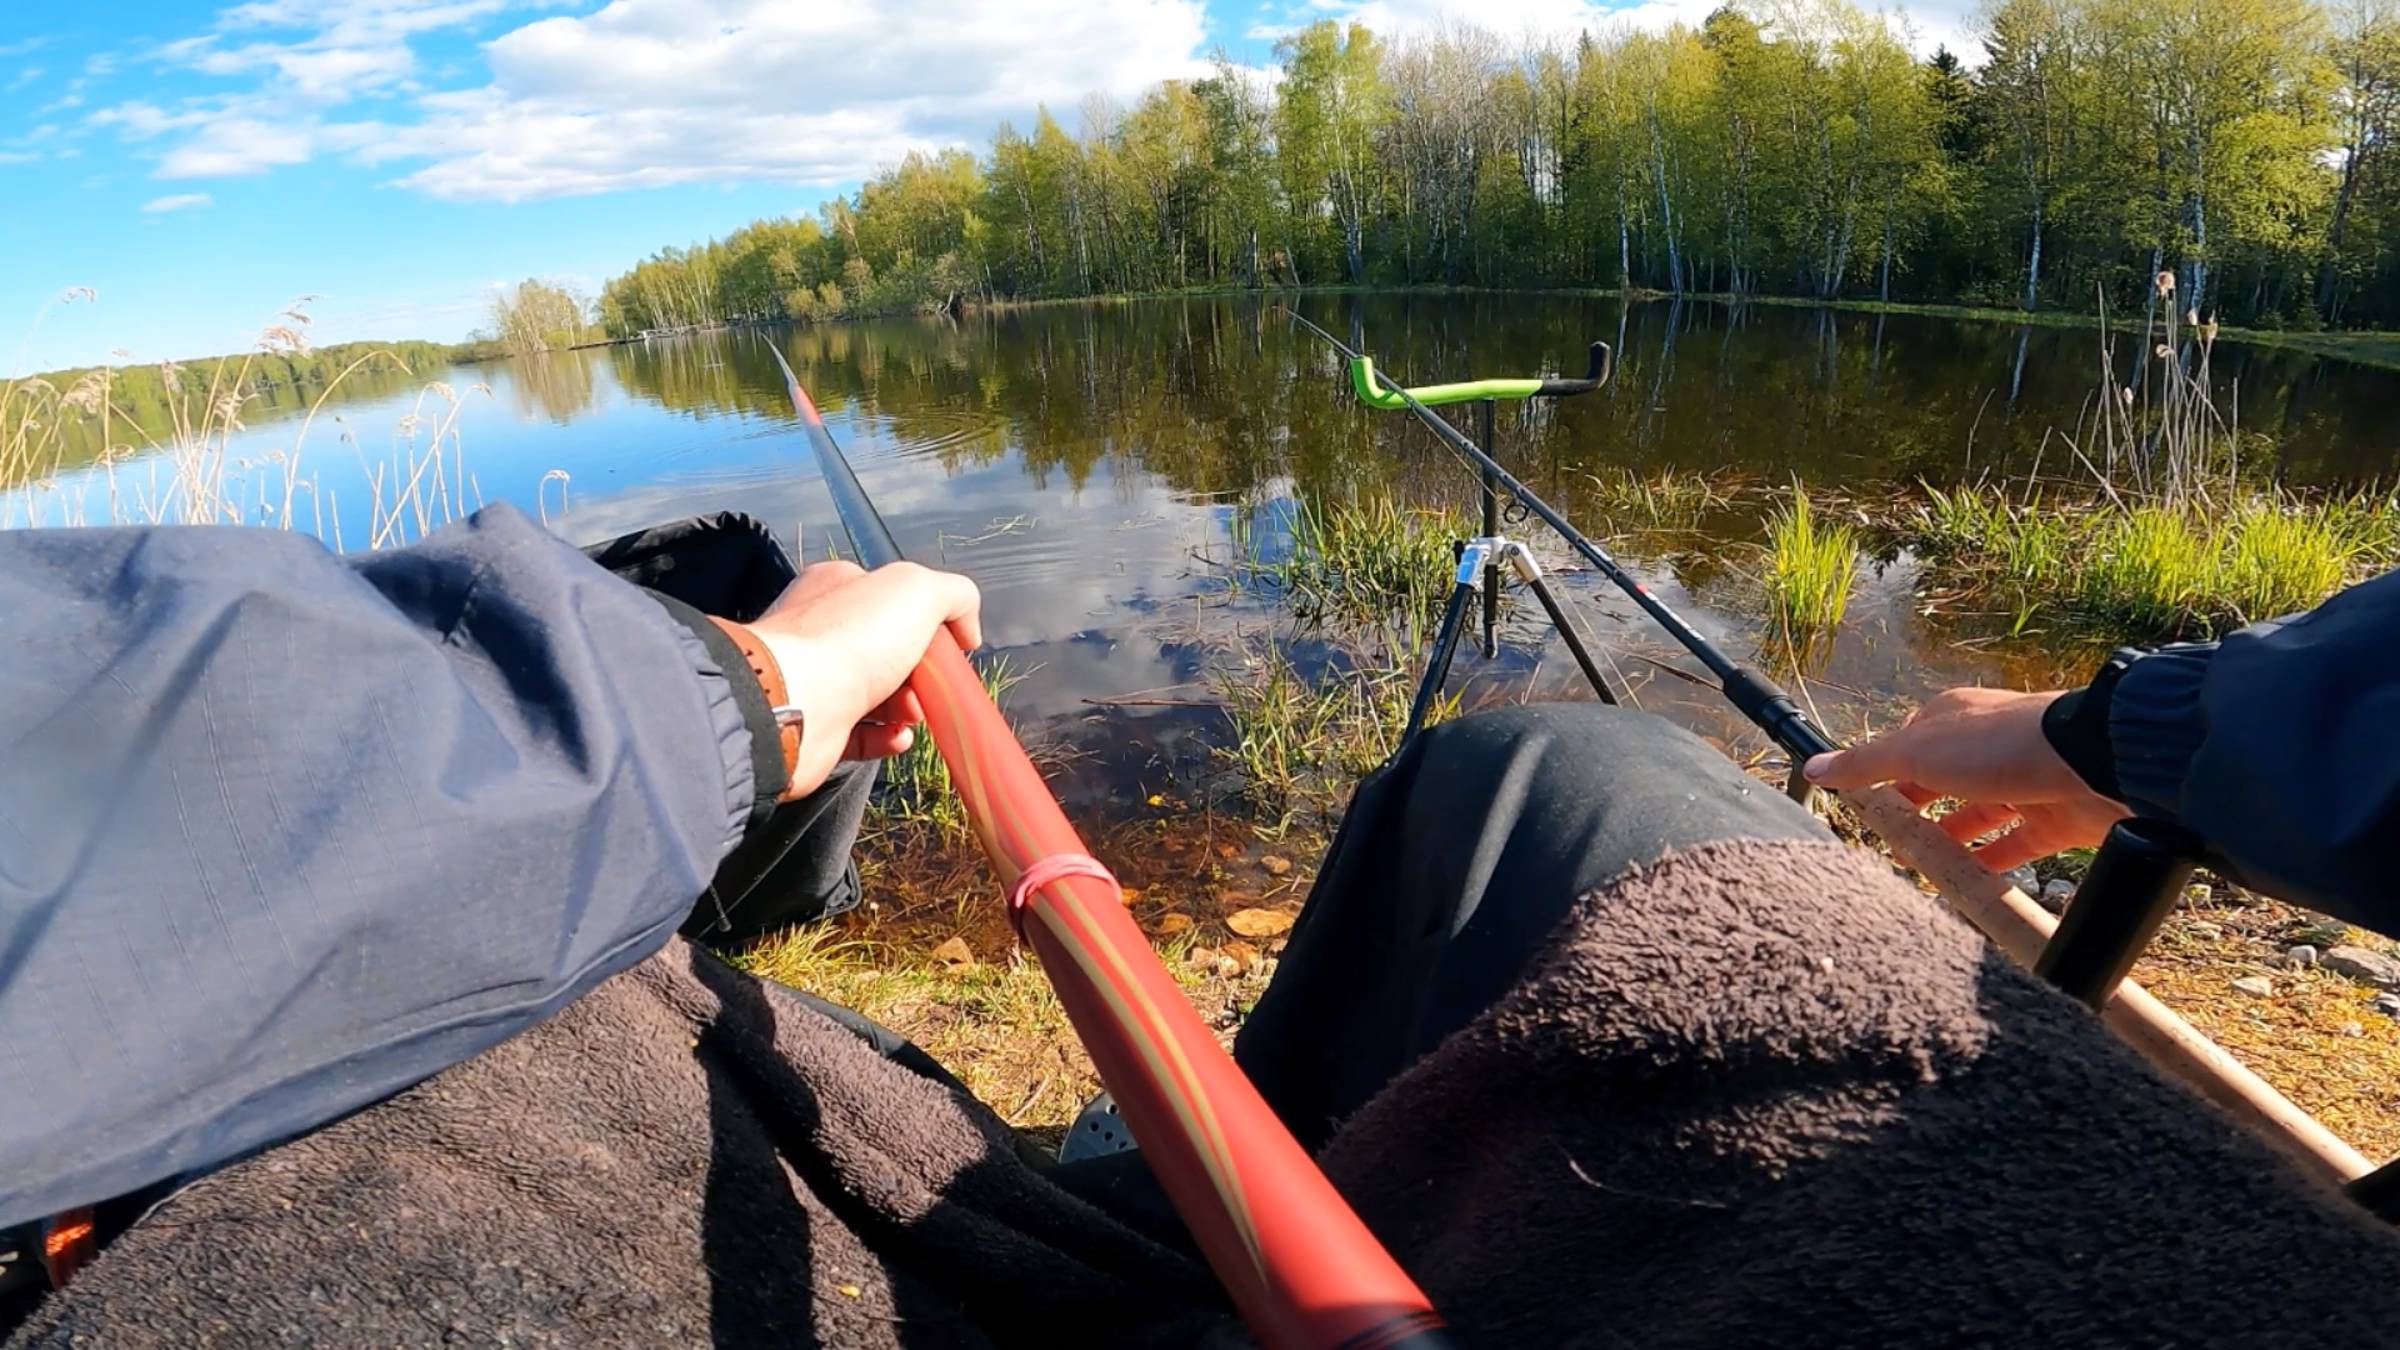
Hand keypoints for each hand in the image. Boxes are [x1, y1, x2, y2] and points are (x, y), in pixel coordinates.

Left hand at [743, 559, 982, 795]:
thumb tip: (967, 627)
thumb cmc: (849, 641)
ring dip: (909, 707)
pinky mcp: (818, 728)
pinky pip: (863, 735)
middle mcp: (822, 631)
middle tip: (930, 684)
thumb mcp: (917, 591)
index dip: (928, 620)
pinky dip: (888, 738)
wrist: (794, 707)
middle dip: (922, 671)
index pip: (891, 597)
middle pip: (890, 650)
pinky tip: (899, 737)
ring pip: (880, 694)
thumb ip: (954, 595)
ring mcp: (818, 681)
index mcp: (839, 588)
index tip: (951, 644)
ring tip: (912, 714)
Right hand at [1802, 686, 2128, 873]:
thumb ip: (1866, 763)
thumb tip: (1813, 766)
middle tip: (1886, 846)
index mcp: (1952, 721)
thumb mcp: (1916, 751)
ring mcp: (2020, 785)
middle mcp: (1986, 749)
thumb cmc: (1998, 744)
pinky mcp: (2050, 822)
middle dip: (1913, 814)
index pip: (1907, 748)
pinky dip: (1988, 866)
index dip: (1882, 777)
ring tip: (1919, 870)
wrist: (2092, 762)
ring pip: (1974, 819)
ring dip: (1947, 842)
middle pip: (1939, 786)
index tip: (1862, 809)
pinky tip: (1965, 885)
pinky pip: (2011, 849)